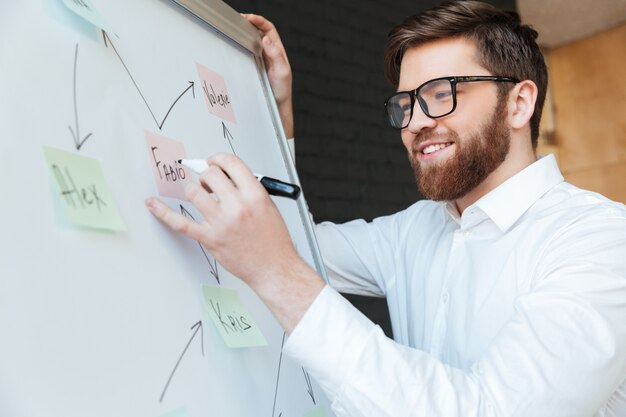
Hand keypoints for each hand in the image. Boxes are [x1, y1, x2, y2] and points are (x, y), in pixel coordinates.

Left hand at [145, 153, 323, 331]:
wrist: (273, 267)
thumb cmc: (273, 240)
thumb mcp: (268, 205)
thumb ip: (248, 189)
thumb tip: (227, 177)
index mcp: (255, 195)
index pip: (231, 163)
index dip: (219, 159)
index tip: (215, 162)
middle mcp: (237, 207)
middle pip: (210, 175)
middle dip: (207, 174)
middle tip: (209, 181)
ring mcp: (221, 223)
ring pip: (194, 192)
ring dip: (194, 190)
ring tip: (200, 194)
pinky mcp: (209, 238)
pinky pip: (180, 223)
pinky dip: (163, 212)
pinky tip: (153, 204)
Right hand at [243, 13, 293, 137]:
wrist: (276, 107)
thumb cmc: (281, 91)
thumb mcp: (282, 72)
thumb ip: (276, 55)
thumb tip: (267, 39)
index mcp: (277, 51)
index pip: (269, 29)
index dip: (260, 21)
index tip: (249, 18)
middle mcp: (269, 53)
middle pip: (259, 31)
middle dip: (249, 22)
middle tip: (238, 20)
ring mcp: (261, 59)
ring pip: (252, 40)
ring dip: (244, 32)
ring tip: (235, 28)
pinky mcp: (254, 67)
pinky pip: (247, 51)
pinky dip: (241, 44)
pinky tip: (234, 44)